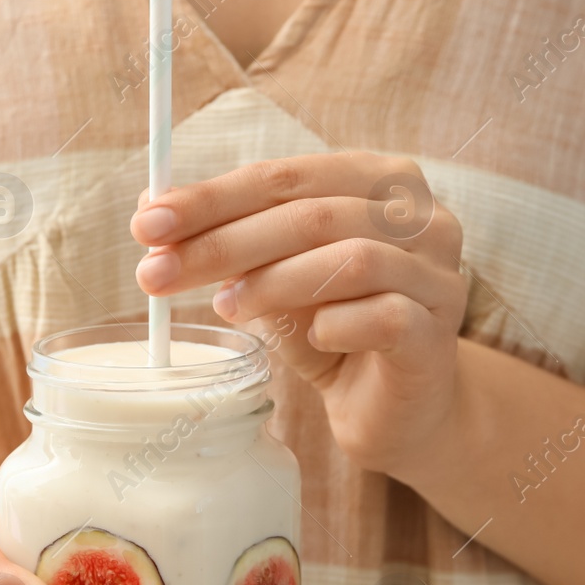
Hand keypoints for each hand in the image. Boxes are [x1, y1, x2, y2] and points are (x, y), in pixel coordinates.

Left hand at [131, 153, 467, 478]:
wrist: (396, 409)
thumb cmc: (335, 329)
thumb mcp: (272, 278)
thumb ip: (227, 239)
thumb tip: (148, 207)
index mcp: (379, 181)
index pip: (285, 175)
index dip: (212, 197)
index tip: (146, 223)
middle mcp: (421, 217)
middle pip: (312, 213)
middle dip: (225, 242)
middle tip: (157, 271)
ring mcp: (438, 275)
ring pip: (351, 258)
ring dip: (273, 282)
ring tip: (226, 306)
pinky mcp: (438, 335)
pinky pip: (381, 317)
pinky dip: (332, 325)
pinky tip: (310, 339)